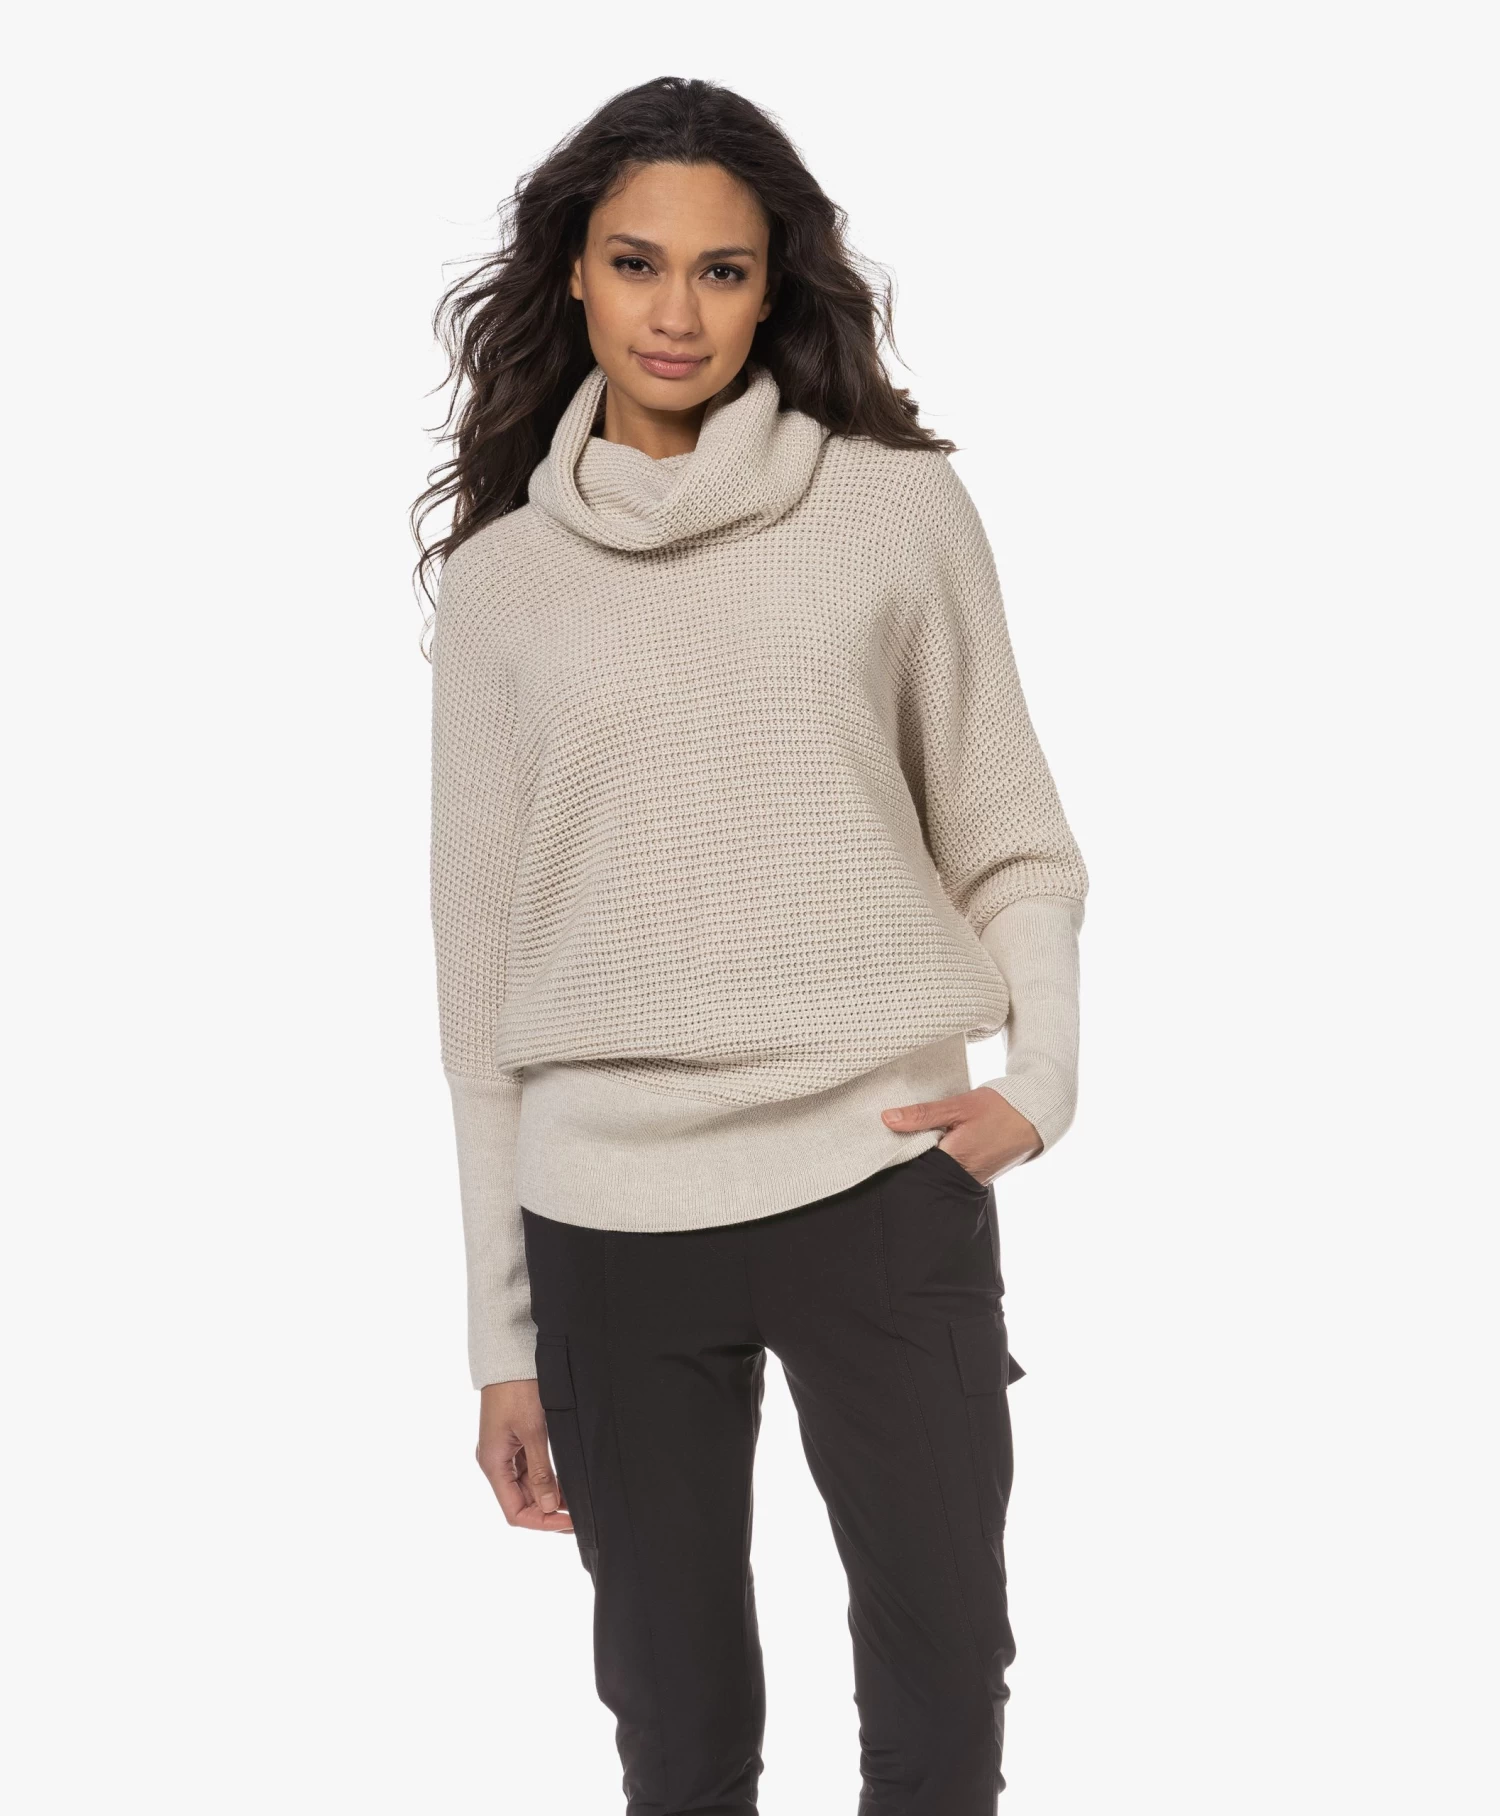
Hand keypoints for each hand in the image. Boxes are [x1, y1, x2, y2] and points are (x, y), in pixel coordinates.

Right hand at [476, 1379, 575, 1532]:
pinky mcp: (514, 1440)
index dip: (542, 1522)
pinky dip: (547, 1478)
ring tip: (578, 1500)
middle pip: (521, 1501)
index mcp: (494, 1464)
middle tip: (580, 1514)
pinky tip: (567, 1481)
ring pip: (528, 1486)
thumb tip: (549, 1506)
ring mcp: (505, 1452)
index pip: (515, 1512)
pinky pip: (530, 1469)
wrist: (510, 1356)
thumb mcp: (534, 1431)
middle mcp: (496, 1462)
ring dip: (549, 1496)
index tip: (569, 1522)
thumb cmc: (518, 1390)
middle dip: (549, 1511)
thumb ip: (542, 1471)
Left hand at [880, 1084, 1042, 1186]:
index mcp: (953, 1162)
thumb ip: (923, 1114)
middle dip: (913, 1151)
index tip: (886, 1134)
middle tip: (904, 1130)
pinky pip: (952, 1167)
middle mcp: (961, 1177)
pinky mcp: (979, 1174)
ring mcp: (971, 1178)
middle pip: (924, 1168)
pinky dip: (945, 1154)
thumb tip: (887, 1119)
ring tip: (927, 1132)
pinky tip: (944, 1138)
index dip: (898, 1148)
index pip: (912, 1163)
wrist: (1036, 1116)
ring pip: (938, 1168)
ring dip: (930, 1151)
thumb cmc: (1000, 1110)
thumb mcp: (959, 1106)